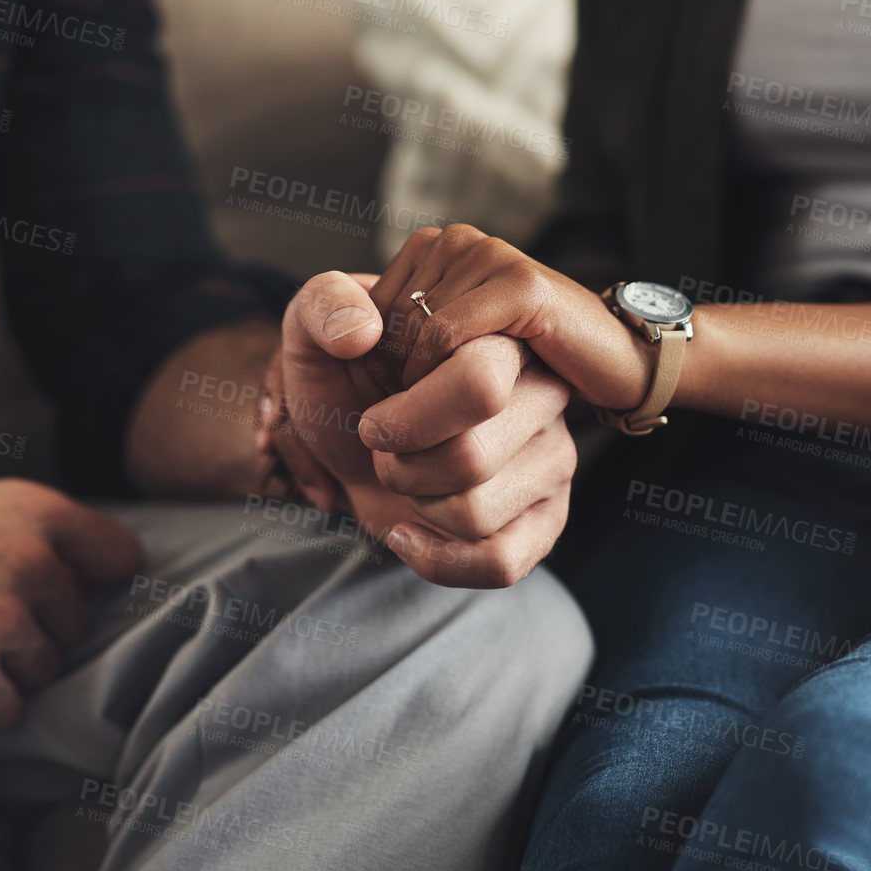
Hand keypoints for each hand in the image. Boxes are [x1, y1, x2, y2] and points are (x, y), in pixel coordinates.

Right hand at [0, 475, 141, 727]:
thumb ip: (34, 538)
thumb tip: (92, 580)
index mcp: (39, 512)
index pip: (121, 558)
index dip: (92, 583)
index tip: (59, 593)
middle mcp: (34, 563)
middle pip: (74, 628)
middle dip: (31, 633)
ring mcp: (5, 621)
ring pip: (43, 674)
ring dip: (2, 672)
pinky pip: (8, 712)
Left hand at [264, 271, 574, 587]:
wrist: (355, 441)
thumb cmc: (346, 383)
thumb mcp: (317, 334)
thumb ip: (323, 308)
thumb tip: (360, 331)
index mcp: (500, 338)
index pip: (479, 385)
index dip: (405, 420)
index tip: (374, 418)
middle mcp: (543, 392)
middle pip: (470, 458)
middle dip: (400, 468)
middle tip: (388, 451)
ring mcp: (553, 456)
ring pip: (476, 513)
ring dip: (414, 506)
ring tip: (409, 479)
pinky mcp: (547, 515)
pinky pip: (501, 563)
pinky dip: (436, 559)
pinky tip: (408, 531)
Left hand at [366, 223, 653, 409]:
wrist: (615, 367)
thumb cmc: (522, 368)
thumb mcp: (422, 355)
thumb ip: (356, 326)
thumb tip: (353, 337)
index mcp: (429, 249)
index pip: (361, 315)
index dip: (380, 371)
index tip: (416, 401)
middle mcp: (455, 241)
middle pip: (383, 325)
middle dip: (400, 383)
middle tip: (437, 414)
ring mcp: (489, 256)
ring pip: (410, 334)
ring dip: (422, 389)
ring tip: (459, 411)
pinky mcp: (521, 285)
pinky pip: (445, 337)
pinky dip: (441, 380)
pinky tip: (476, 402)